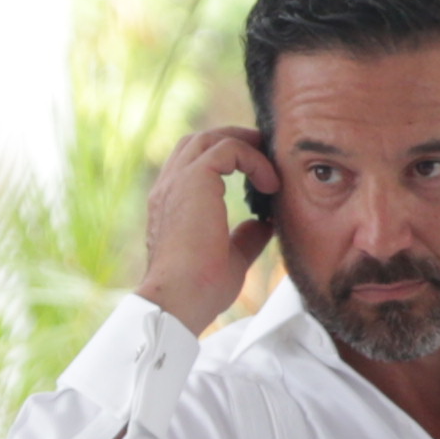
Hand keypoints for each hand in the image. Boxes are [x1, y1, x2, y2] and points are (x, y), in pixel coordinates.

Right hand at [136, 124, 278, 334]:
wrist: (179, 300)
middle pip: (198, 141)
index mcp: (171, 204)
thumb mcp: (230, 258)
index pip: (192, 164)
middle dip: (235, 141)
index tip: (257, 176)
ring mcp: (176, 181)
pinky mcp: (193, 180)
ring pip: (210, 138)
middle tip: (266, 155)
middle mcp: (168, 188)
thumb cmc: (199, 289)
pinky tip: (270, 183)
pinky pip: (228, 149)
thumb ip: (245, 237)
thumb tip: (264, 223)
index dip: (226, 161)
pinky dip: (254, 159)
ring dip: (244, 144)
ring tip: (271, 164)